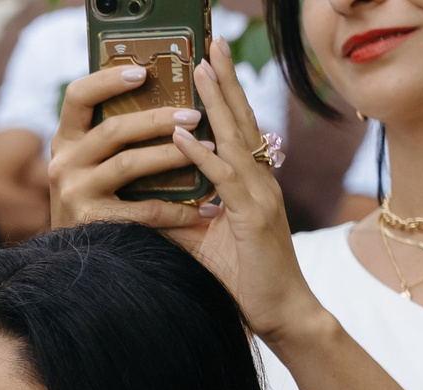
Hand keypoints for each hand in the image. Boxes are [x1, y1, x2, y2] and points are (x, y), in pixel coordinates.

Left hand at [46, 45, 316, 342]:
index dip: (223, 94)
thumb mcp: (202, 241)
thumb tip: (143, 202)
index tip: (206, 63)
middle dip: (223, 79)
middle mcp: (259, 179)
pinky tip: (183, 136)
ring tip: (199, 67)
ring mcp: (260, 194)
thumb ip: (178, 216)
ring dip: (216, 102)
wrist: (280, 314)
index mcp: (249, 181)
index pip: (235, 128)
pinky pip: (224, 180)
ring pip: (235, 138)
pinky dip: (203, 156)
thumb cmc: (243, 279)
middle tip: (209, 41)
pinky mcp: (255, 217)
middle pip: (240, 118)